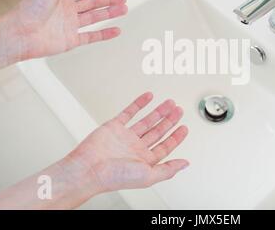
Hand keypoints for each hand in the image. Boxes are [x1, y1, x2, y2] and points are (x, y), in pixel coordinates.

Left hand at [14, 0, 126, 59]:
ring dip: (110, 13)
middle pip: (93, 2)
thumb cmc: (31, 8)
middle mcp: (66, 9)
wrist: (21, 33)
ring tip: (123, 10)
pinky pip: (92, 36)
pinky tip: (115, 30)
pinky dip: (105, 34)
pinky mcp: (72, 39)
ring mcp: (70, 24)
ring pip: (95, 17)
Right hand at [66, 92, 188, 192]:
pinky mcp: (114, 126)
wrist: (88, 169)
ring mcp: (125, 136)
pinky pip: (129, 112)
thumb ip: (168, 169)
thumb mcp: (149, 176)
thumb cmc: (115, 177)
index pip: (165, 146)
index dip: (176, 137)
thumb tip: (185, 164)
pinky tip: (148, 97)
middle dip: (170, 120)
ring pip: (146, 120)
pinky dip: (139, 104)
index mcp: (144, 160)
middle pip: (158, 131)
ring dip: (159, 111)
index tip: (184, 128)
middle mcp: (136, 148)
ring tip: (170, 103)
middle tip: (179, 110)